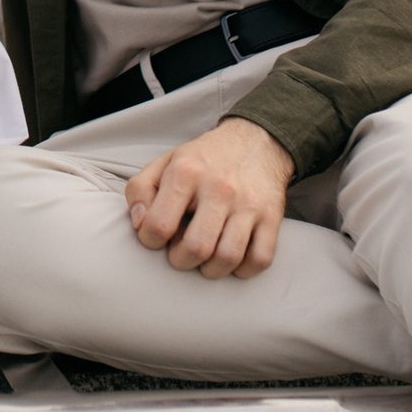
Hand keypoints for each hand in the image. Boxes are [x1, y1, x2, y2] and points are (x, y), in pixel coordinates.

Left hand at [122, 116, 295, 278]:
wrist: (256, 141)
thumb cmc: (204, 160)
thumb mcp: (164, 163)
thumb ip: (140, 190)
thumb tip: (138, 223)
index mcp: (186, 172)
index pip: (159, 225)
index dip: (150, 240)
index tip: (155, 238)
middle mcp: (219, 188)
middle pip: (196, 248)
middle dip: (181, 261)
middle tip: (180, 252)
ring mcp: (249, 204)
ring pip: (228, 258)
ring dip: (210, 269)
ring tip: (204, 258)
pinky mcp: (272, 218)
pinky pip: (260, 259)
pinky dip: (243, 270)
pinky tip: (231, 259)